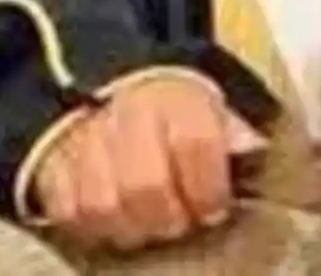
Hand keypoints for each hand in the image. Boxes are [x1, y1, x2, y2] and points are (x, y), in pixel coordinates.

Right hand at [33, 74, 266, 252]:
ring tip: (153, 224)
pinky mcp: (55, 168)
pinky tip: (120, 221)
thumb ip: (238, 135)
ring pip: (105, 206)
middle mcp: (129, 115)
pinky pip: (71, 214)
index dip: (209, 187)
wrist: (115, 91)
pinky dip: (97, 228)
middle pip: (146, 184)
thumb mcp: (216, 108)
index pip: (195, 144)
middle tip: (184, 220)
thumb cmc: (177, 111)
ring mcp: (86, 141)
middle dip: (172, 216)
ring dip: (135, 228)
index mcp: (178, 97)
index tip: (217, 207)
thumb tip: (264, 161)